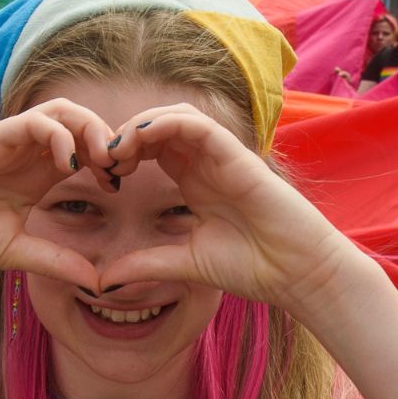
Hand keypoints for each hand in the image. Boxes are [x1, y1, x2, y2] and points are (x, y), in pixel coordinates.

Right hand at [0, 99, 111, 290]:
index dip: (109, 161)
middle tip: (118, 169)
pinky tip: (66, 165)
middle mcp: (28, 154)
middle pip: (80, 123)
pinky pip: (34, 121)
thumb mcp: (18, 252)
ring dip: (89, 128)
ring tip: (100, 160)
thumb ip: (57, 261)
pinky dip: (59, 135)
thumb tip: (100, 283)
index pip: (85, 151)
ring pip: (61, 112)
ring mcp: (10, 143)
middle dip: (107, 138)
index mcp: (38, 176)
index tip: (119, 186)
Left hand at [86, 105, 355, 310]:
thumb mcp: (184, 265)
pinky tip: (142, 138)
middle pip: (159, 126)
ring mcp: (222, 156)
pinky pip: (198, 123)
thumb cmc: (253, 267)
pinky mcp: (237, 155)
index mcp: (194, 182)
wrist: (297, 273)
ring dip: (141, 124)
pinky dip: (167, 122)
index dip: (121, 153)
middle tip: (102, 159)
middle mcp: (206, 163)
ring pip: (175, 116)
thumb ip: (145, 264)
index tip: (100, 175)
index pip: (152, 149)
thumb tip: (102, 281)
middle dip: (125, 135)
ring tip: (118, 148)